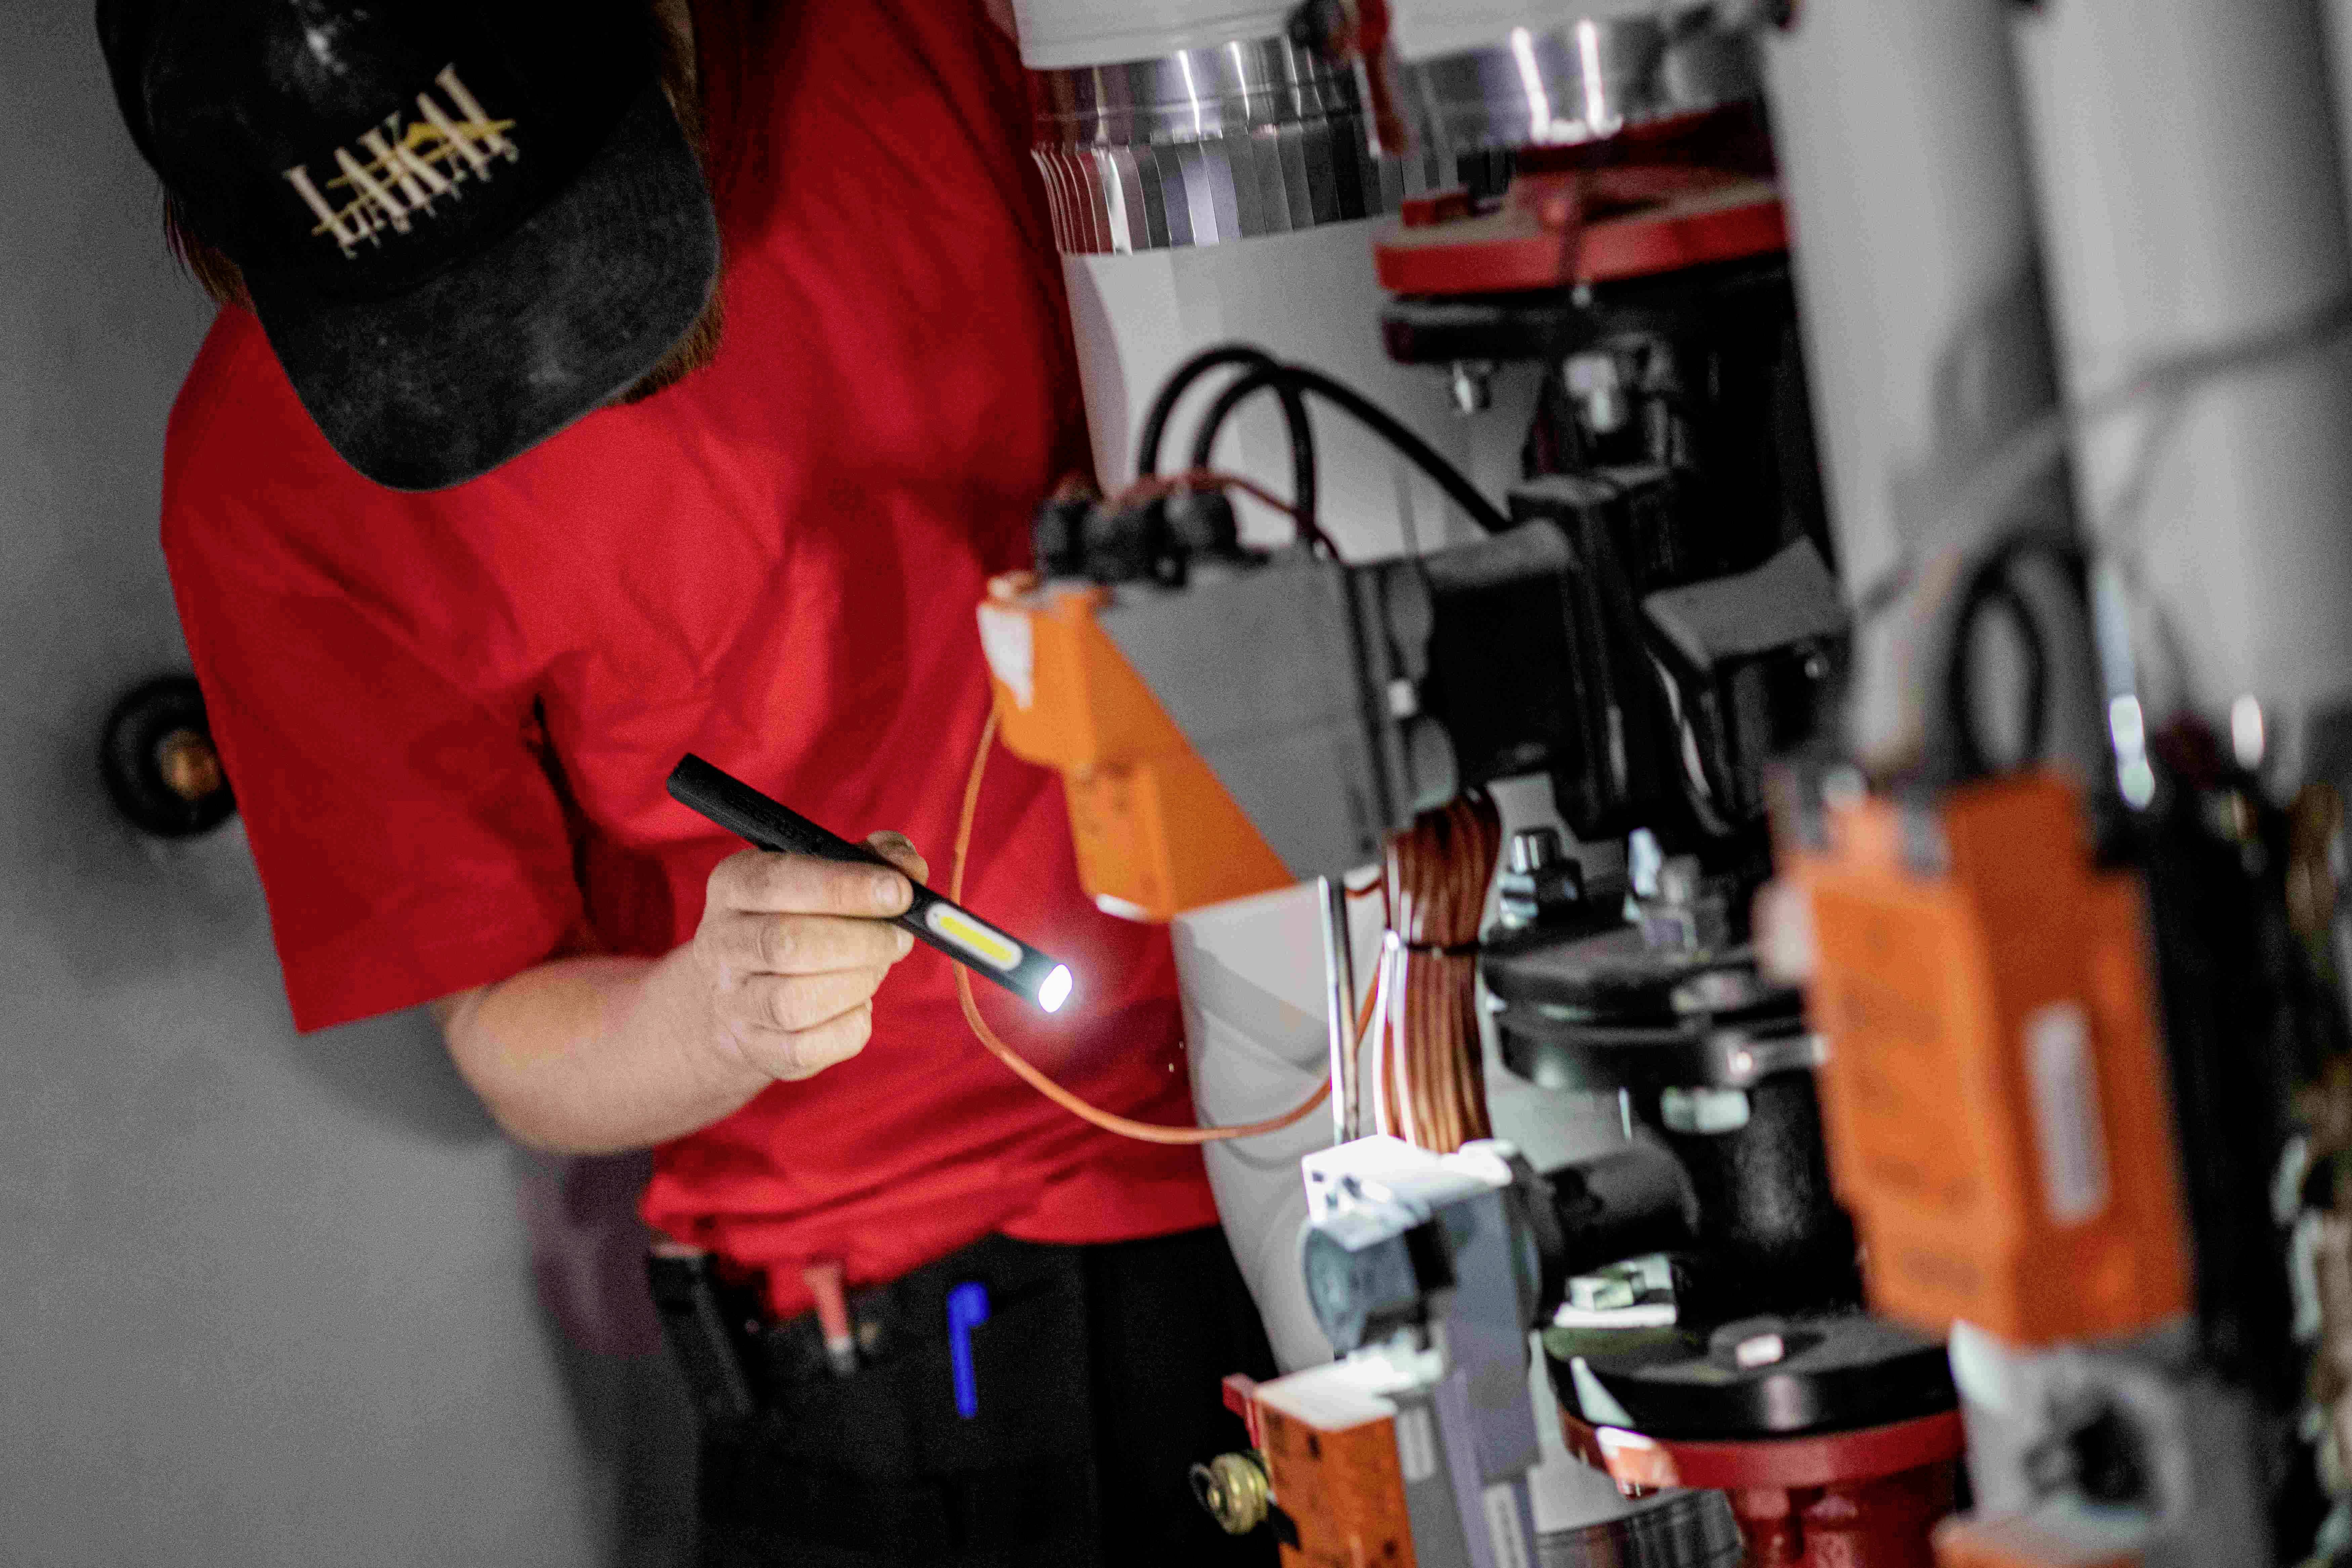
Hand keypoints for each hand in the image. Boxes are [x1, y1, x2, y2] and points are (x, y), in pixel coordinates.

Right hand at [689, 832, 930, 1081]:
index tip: (899, 892)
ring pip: (794, 1002)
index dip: (845, 887)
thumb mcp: (828, 873)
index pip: (779, 881)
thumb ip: (874, 859)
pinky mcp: (758, 1049)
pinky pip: (809, 1047)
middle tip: (900, 938)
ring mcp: (734, 1002)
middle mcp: (721, 943)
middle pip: (787, 944)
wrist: (745, 991)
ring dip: (856, 983)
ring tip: (876, 967)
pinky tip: (858, 1004)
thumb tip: (909, 869)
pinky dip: (850, 1025)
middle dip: (861, 940)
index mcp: (734, 885)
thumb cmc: (802, 918)